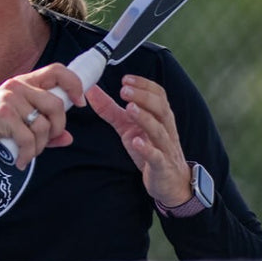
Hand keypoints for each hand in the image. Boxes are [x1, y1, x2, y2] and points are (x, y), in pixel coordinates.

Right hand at [0, 63, 86, 170]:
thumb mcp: (18, 128)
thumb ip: (43, 131)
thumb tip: (68, 138)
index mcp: (23, 84)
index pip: (57, 71)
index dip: (74, 84)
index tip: (79, 103)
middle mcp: (17, 87)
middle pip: (56, 104)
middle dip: (57, 128)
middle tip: (45, 142)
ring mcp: (9, 100)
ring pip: (44, 126)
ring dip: (38, 147)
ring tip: (25, 153)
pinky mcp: (3, 115)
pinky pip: (29, 139)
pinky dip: (27, 155)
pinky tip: (18, 160)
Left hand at [86, 75, 192, 206]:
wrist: (170, 181)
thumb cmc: (150, 149)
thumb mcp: (127, 127)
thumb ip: (110, 109)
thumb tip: (91, 91)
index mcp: (160, 116)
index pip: (158, 95)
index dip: (143, 85)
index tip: (126, 79)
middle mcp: (165, 129)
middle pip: (160, 108)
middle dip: (143, 97)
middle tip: (124, 91)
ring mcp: (164, 147)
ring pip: (159, 130)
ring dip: (145, 118)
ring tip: (130, 108)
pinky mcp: (161, 166)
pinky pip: (156, 156)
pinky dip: (147, 149)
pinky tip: (137, 142)